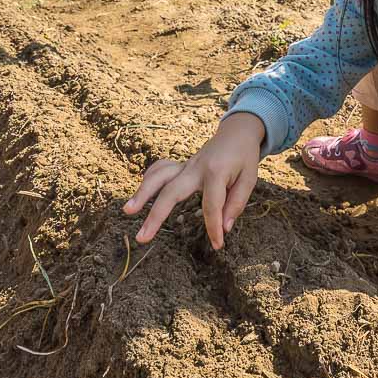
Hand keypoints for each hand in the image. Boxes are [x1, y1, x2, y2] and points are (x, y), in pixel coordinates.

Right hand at [123, 112, 263, 249]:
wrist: (237, 132)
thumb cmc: (244, 157)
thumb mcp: (249, 178)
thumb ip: (236, 203)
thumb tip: (224, 227)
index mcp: (215, 172)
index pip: (211, 206)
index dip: (213, 228)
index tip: (217, 245)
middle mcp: (194, 168)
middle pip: (170, 193)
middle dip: (155, 216)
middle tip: (141, 238)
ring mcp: (184, 166)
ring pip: (158, 178)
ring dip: (141, 193)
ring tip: (127, 211)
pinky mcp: (180, 166)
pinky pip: (160, 170)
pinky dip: (148, 180)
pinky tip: (139, 196)